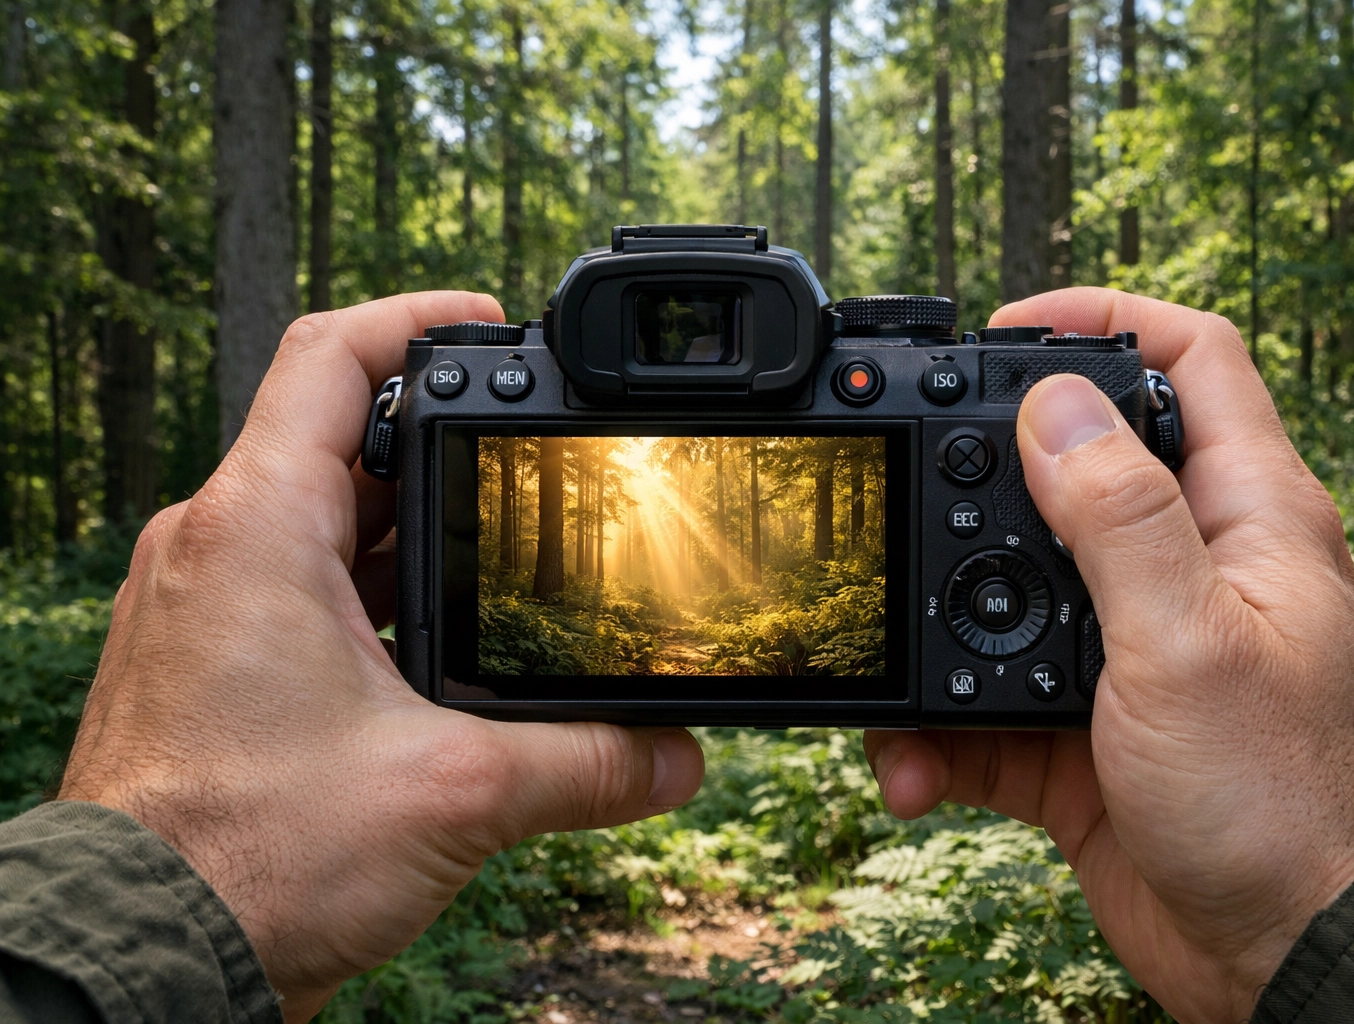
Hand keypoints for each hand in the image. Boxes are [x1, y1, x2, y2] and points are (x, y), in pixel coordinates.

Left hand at [59, 293, 704, 1021]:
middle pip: (341, 441)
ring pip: (324, 524)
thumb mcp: (454, 793)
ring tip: (504, 567)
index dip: (420, 318)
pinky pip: (301, 591)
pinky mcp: (209, 669)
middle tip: (531, 472)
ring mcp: (205, 609)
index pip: (332, 356)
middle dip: (445, 450)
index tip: (494, 324)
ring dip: (411, 536)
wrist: (139, 960)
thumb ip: (588, 762)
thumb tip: (678, 753)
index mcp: (257, 529)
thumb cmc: (247, 860)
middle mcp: (216, 550)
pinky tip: (440, 658)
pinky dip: (376, 599)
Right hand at [864, 288, 1353, 1022]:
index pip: (1188, 362)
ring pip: (1004, 598)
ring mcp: (1126, 655)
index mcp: (1241, 518)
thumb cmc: (1291, 806)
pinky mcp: (1081, 735)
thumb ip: (1120, 518)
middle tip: (902, 488)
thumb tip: (1054, 402)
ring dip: (936, 632)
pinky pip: (982, 710)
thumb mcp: (1191, 643)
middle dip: (976, 474)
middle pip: (1067, 471)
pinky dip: (934, 737)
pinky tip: (912, 768)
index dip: (1100, 321)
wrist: (1301, 962)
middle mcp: (1184, 573)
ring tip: (891, 669)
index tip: (1000, 330)